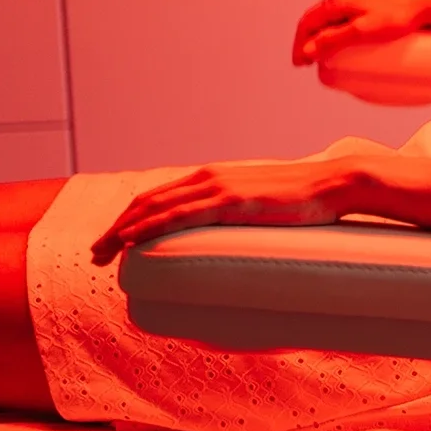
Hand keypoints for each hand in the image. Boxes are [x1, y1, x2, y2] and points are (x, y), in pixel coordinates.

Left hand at [90, 159, 367, 264]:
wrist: (334, 184)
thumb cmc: (305, 199)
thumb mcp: (261, 204)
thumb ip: (238, 213)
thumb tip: (229, 235)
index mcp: (214, 177)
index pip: (160, 196)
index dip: (131, 218)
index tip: (113, 241)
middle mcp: (209, 177)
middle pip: (147, 202)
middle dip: (116, 228)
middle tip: (96, 254)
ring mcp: (219, 187)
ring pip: (155, 208)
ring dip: (123, 231)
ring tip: (102, 253)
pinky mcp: (231, 200)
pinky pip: (179, 215)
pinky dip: (149, 227)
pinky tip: (131, 241)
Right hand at [293, 0, 430, 64]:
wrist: (429, 5)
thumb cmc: (400, 16)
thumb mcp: (362, 31)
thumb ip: (333, 40)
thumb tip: (308, 50)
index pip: (307, 22)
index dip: (300, 44)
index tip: (300, 64)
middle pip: (315, 20)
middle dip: (307, 41)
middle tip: (307, 63)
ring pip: (329, 20)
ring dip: (321, 37)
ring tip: (322, 57)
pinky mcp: (370, 5)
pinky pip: (343, 19)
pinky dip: (335, 33)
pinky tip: (342, 45)